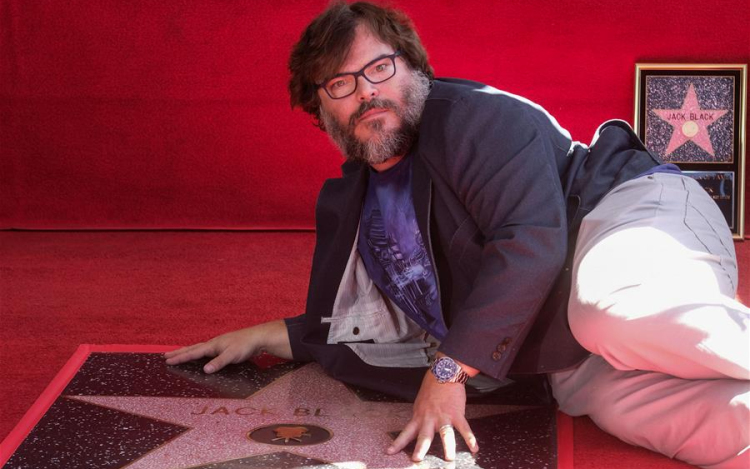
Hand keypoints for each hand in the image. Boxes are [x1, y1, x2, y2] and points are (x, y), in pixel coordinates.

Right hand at [164, 319, 291, 373]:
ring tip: (177, 354)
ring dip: (187, 352)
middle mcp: (213, 344)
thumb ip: (218, 362)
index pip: (193, 353)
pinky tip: (200, 356)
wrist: (258, 338)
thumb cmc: (245, 345)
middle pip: (192, 348)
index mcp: (212, 345)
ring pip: (198, 348)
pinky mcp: (223, 347)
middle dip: (179, 353)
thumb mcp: (232, 355)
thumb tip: (205, 370)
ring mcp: (218, 345)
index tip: (167, 361)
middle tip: (165, 357)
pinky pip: (206, 350)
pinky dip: (198, 353)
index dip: (180, 357)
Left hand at [387, 370, 477, 461]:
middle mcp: (430, 418)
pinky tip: (474, 448)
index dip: (398, 443)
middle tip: (416, 460)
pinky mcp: (457, 413)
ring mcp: (444, 416)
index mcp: (419, 416)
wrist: (444, 373)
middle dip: (420, 449)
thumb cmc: (432, 387)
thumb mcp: (420, 403)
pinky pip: (464, 428)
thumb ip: (420, 417)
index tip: (389, 452)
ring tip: (449, 459)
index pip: (406, 432)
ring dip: (448, 447)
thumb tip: (418, 427)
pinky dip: (470, 439)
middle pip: (424, 436)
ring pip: (445, 434)